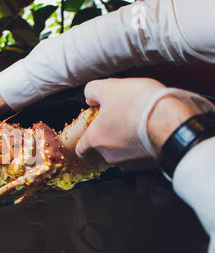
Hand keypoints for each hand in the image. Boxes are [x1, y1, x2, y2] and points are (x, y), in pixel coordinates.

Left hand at [75, 78, 199, 166]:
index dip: (85, 138)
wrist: (172, 121)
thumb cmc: (139, 106)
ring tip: (137, 120)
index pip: (81, 148)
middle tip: (120, 116)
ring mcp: (129, 162)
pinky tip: (149, 129)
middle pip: (102, 146)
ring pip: (121, 150)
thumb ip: (92, 91)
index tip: (91, 129)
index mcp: (95, 139)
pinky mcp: (147, 164)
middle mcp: (109, 154)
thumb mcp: (109, 87)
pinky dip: (141, 143)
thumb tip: (90, 97)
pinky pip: (139, 153)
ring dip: (126, 138)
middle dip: (109, 133)